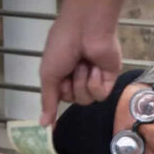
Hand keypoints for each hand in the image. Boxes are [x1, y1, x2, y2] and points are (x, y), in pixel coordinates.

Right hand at [39, 0, 130, 126]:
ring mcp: (95, 79)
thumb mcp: (48, 74)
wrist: (86, 28)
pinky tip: (96, 67)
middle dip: (70, 86)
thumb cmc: (62, 46)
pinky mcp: (110, 79)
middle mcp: (78, 79)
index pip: (59, 98)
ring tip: (84, 63)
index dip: (57, 100)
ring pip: (87, 100)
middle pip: (75, 101)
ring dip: (82, 81)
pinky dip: (96, 81)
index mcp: (62, 75)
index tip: (53, 117)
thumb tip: (43, 125)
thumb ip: (48, 101)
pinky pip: (100, 95)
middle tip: (70, 68)